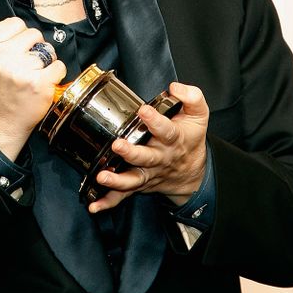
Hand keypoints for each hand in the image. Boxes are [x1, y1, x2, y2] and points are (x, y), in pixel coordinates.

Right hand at [0, 17, 65, 161]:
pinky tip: (45, 81)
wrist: (1, 121)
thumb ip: (0, 39)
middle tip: (26, 64)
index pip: (15, 23)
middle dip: (34, 47)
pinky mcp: (39, 84)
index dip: (20, 35)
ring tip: (34, 74)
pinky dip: (56, 73)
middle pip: (33, 33)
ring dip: (46, 61)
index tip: (18, 48)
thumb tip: (22, 25)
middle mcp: (1, 58)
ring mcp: (20, 71)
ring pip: (47, 49)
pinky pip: (59, 66)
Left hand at [88, 82, 208, 213]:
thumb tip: (175, 87)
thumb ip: (191, 97)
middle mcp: (160, 158)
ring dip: (117, 180)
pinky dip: (108, 202)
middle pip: (146, 158)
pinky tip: (94, 205)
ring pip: (133, 179)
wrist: (192, 172)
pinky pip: (123, 196)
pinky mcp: (139, 184)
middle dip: (131, 153)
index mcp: (174, 139)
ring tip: (102, 176)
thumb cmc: (190, 138)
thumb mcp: (198, 115)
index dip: (156, 120)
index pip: (167, 130)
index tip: (145, 111)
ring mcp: (149, 173)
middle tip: (118, 145)